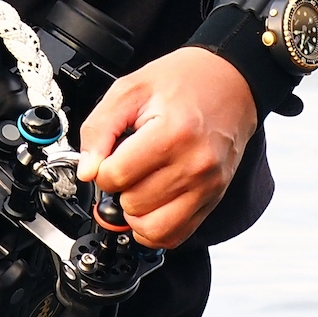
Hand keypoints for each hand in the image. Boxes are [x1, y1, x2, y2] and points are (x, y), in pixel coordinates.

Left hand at [73, 47, 257, 249]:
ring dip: (135, 212)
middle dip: (120, 188)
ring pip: (153, 229)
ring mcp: (207, 186)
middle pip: (133, 204)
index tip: (108, 156)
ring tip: (137, 187)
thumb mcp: (130, 89)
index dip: (101, 168)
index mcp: (172, 134)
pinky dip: (156, 228)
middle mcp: (194, 165)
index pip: (116, 176)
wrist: (230, 82)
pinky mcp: (213, 199)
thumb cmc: (183, 81)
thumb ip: (100, 128)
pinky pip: (177, 235)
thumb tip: (87, 170)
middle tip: (127, 165)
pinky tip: (151, 204)